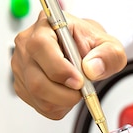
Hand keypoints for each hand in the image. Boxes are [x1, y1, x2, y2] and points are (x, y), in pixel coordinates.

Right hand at [11, 11, 126, 119]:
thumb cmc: (91, 46)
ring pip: (38, 95)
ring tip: (76, 89)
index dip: (60, 68)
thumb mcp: (110, 46)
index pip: (41, 46)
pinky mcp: (23, 84)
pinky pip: (40, 105)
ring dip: (64, 100)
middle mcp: (27, 44)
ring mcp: (22, 66)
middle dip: (65, 93)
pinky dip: (59, 106)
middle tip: (82, 89)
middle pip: (37, 80)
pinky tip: (66, 93)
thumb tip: (92, 68)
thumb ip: (108, 55)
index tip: (79, 81)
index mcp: (46, 26)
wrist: (83, 52)